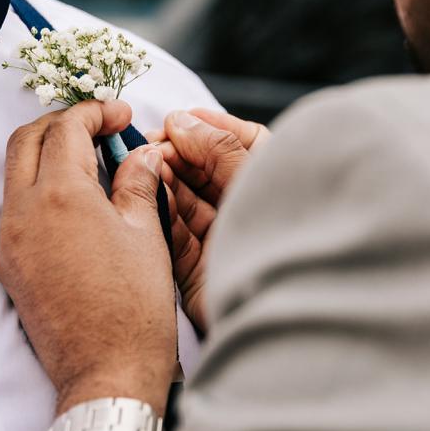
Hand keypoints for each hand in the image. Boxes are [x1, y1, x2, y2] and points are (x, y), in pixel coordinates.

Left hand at [0, 100, 177, 414]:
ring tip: (90, 162)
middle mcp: (23, 213)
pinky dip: (39, 191)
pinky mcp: (8, 267)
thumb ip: (138, 183)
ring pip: (15, 174)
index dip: (94, 112)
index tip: (120, 116)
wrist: (106, 375)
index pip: (66, 128)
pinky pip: (15, 210)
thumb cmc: (136, 308)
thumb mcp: (147, 235)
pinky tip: (76, 203)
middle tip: (99, 128)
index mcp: (61, 196)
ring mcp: (9, 241)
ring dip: (47, 156)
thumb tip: (141, 154)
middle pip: (27, 141)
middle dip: (62, 124)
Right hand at [147, 109, 270, 334]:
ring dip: (165, 182)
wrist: (286, 312)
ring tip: (144, 165)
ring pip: (186, 202)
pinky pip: (176, 236)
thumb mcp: (254, 180)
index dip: (208, 127)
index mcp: (277, 184)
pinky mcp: (201, 271)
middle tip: (149, 144)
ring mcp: (224, 241)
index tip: (177, 118)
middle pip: (206, 172)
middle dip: (178, 154)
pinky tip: (148, 194)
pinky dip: (162, 214)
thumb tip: (180, 120)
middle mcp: (249, 210)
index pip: (240, 143)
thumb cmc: (286, 236)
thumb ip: (218, 148)